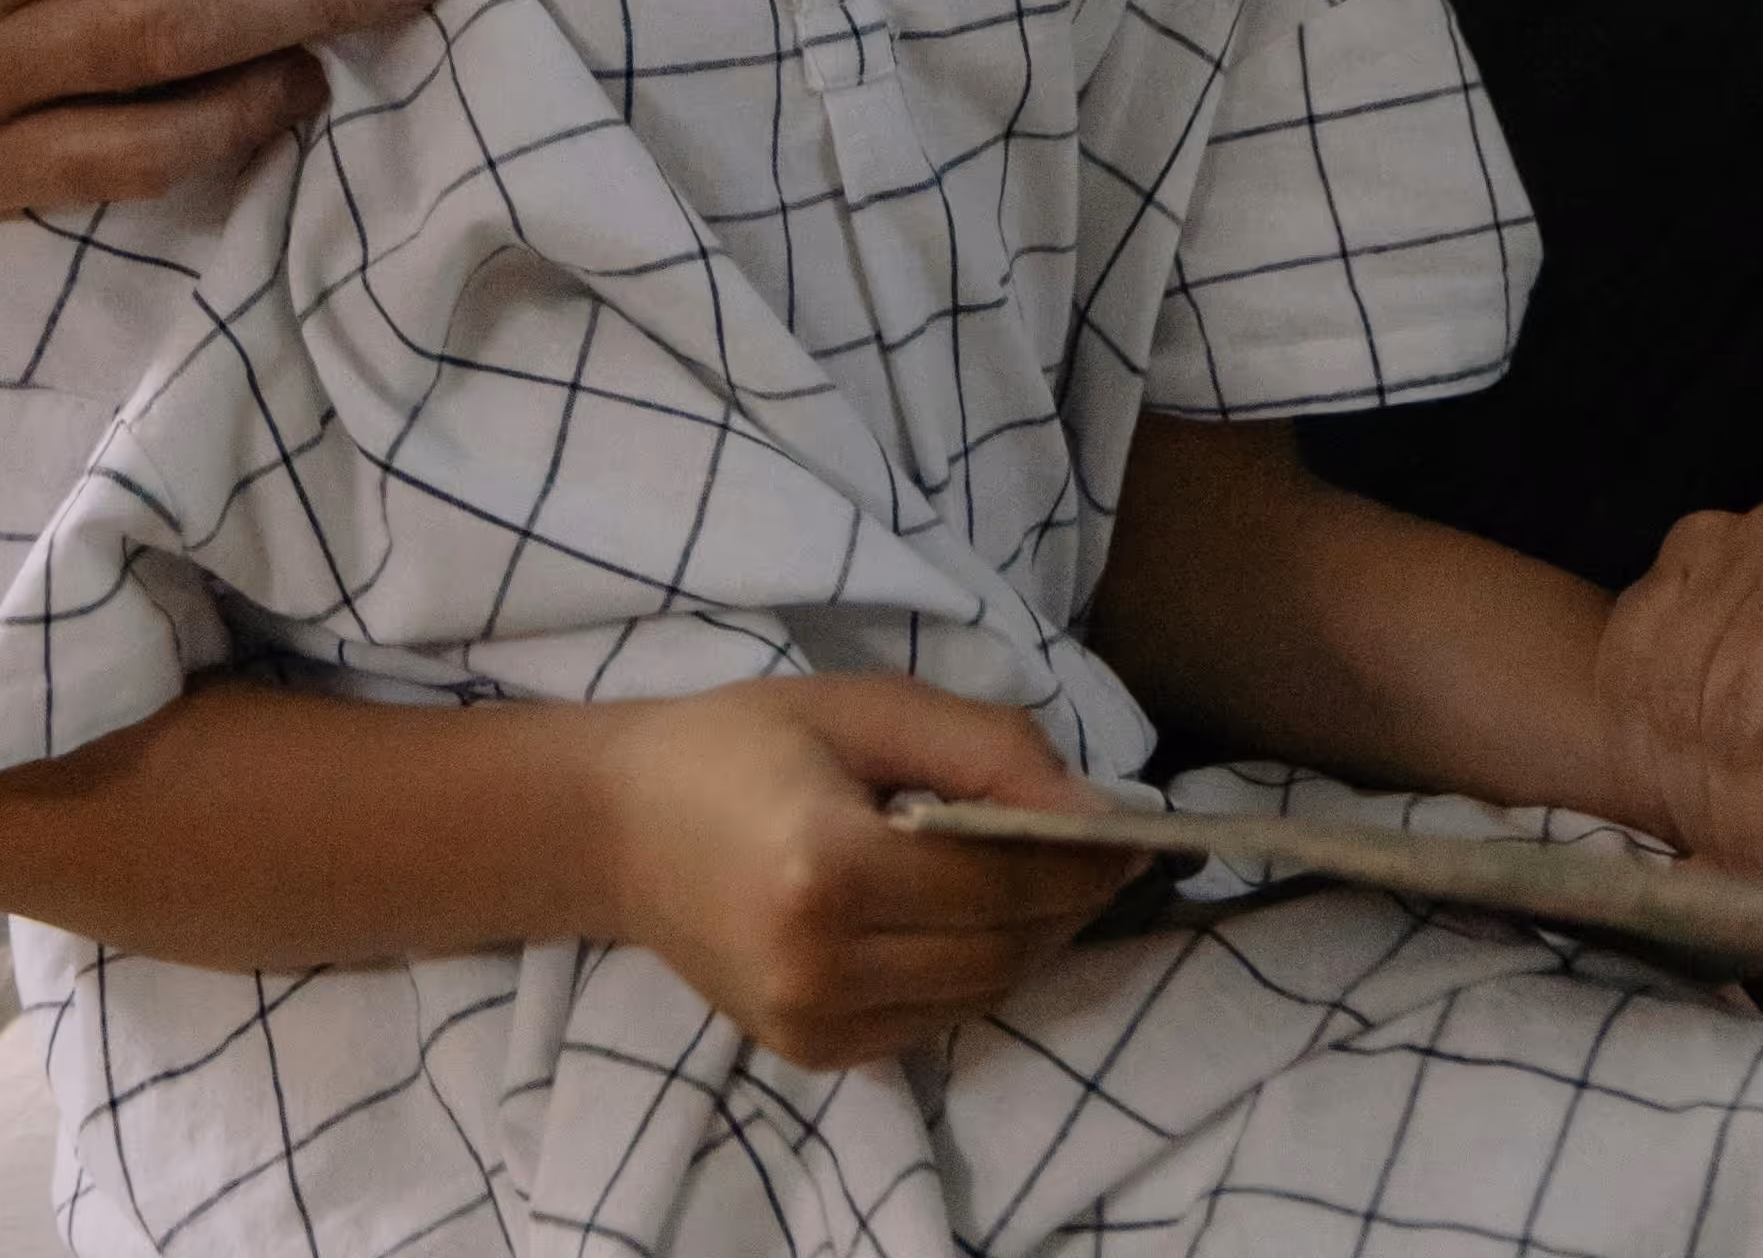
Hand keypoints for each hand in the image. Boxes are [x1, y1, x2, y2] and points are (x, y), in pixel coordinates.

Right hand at [588, 677, 1135, 1069]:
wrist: (618, 827)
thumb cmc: (744, 744)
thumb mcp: (870, 710)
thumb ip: (988, 753)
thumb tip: (1096, 809)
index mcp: (825, 872)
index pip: (997, 886)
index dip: (1084, 863)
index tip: (1144, 833)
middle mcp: (814, 968)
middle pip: (997, 951)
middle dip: (1071, 903)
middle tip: (1113, 854)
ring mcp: (805, 1026)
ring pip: (976, 996)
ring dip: (1034, 942)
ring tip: (1059, 879)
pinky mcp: (805, 1053)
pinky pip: (933, 1021)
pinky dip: (978, 974)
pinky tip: (986, 919)